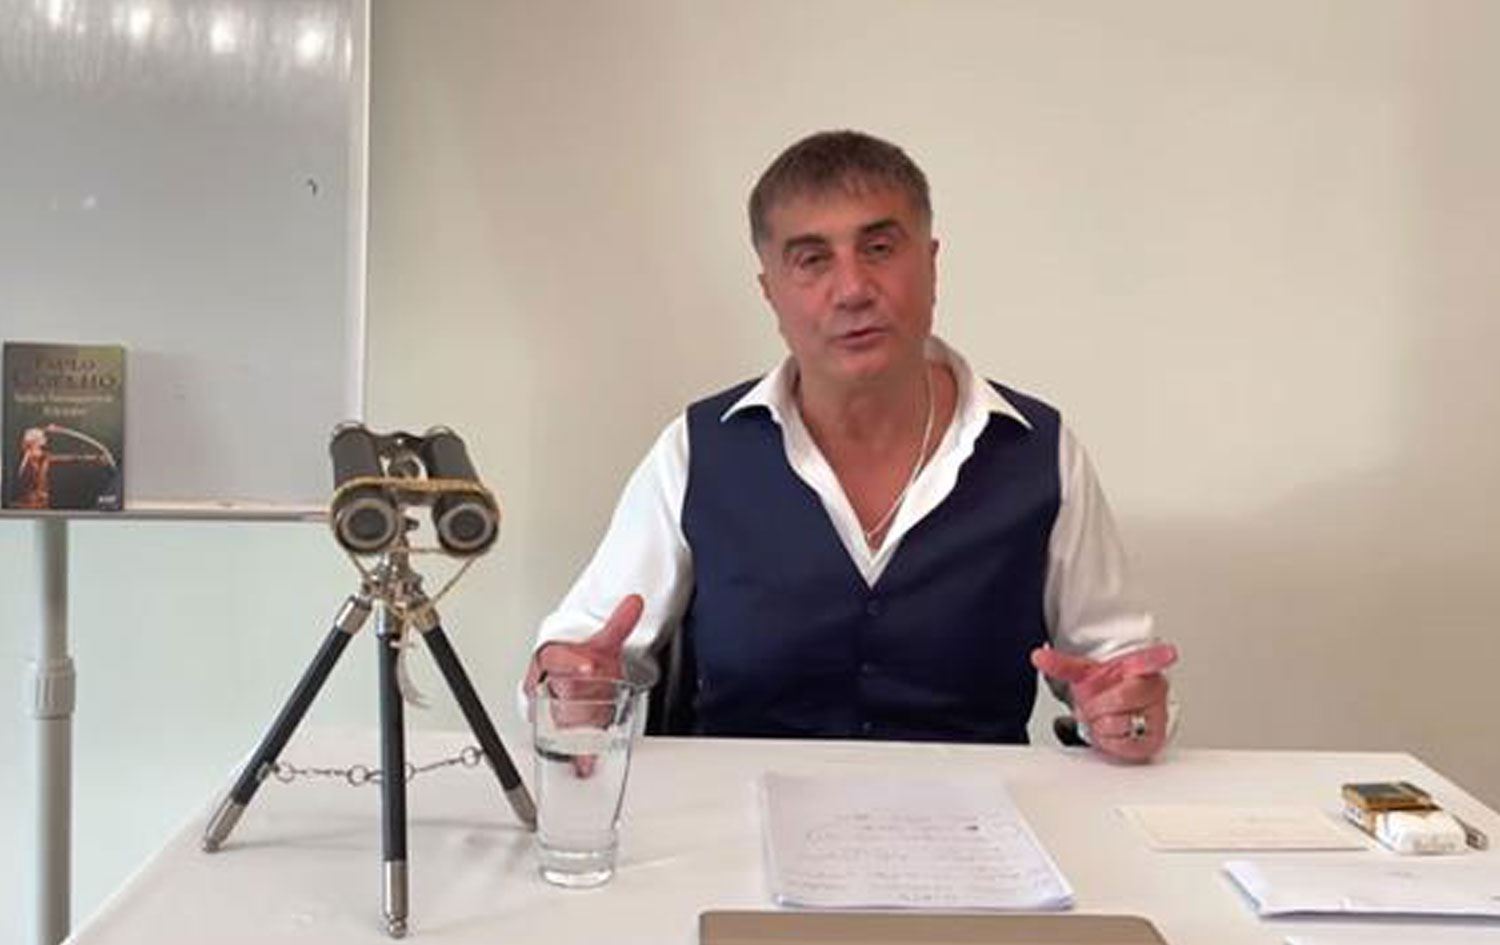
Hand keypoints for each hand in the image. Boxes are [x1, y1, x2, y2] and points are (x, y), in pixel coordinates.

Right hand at [525, 595, 643, 776]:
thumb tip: (634, 602)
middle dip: (580, 704)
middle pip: (562, 696)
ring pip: (563, 722)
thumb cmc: (582, 658)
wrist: (570, 674)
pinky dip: (577, 754)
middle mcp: (544, 684)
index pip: (557, 659)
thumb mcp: (602, 641)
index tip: (591, 665)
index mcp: (550, 658)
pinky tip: (585, 764)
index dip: (575, 663)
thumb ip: (619, 623)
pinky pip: (565, 743)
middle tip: (595, 710)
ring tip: (591, 742)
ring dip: (578, 732)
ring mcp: (549, 708)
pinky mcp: (556, 730)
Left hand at [1031, 642, 1177, 763]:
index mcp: (1140, 665)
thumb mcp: (1085, 672)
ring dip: (1102, 725)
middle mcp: (1154, 687)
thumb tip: (1039, 655)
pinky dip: (1110, 741)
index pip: (1153, 659)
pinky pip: (1126, 744)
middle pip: (1119, 699)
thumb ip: (1062, 664)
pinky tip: (1112, 730)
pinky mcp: (1156, 737)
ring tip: (1104, 717)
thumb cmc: (1109, 687)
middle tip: (1096, 705)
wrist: (1119, 709)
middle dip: (1098, 706)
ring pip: (1120, 723)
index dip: (1161, 657)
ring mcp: (1157, 713)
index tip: (1169, 652)